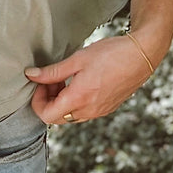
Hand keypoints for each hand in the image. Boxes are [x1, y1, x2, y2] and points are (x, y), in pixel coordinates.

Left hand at [24, 35, 156, 125]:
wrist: (142, 55)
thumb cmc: (111, 54)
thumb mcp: (77, 59)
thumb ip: (52, 72)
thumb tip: (31, 75)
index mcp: (79, 98)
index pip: (46, 115)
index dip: (37, 101)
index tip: (41, 83)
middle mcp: (89, 110)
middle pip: (57, 118)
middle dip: (48, 101)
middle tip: (51, 80)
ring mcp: (100, 111)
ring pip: (70, 116)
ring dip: (62, 101)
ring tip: (67, 79)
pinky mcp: (107, 108)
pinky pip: (84, 112)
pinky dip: (76, 102)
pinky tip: (80, 83)